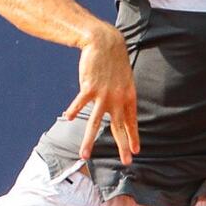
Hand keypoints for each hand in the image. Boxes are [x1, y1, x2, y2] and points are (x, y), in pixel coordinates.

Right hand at [64, 24, 139, 164]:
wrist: (105, 43)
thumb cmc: (114, 61)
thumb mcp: (124, 79)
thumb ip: (122, 94)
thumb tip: (119, 107)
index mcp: (128, 97)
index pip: (131, 121)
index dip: (133, 136)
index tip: (135, 151)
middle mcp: (117, 99)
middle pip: (119, 127)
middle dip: (122, 145)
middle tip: (127, 162)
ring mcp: (103, 95)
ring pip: (95, 123)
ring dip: (89, 141)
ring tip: (84, 156)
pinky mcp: (89, 88)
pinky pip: (80, 103)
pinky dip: (74, 110)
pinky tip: (69, 118)